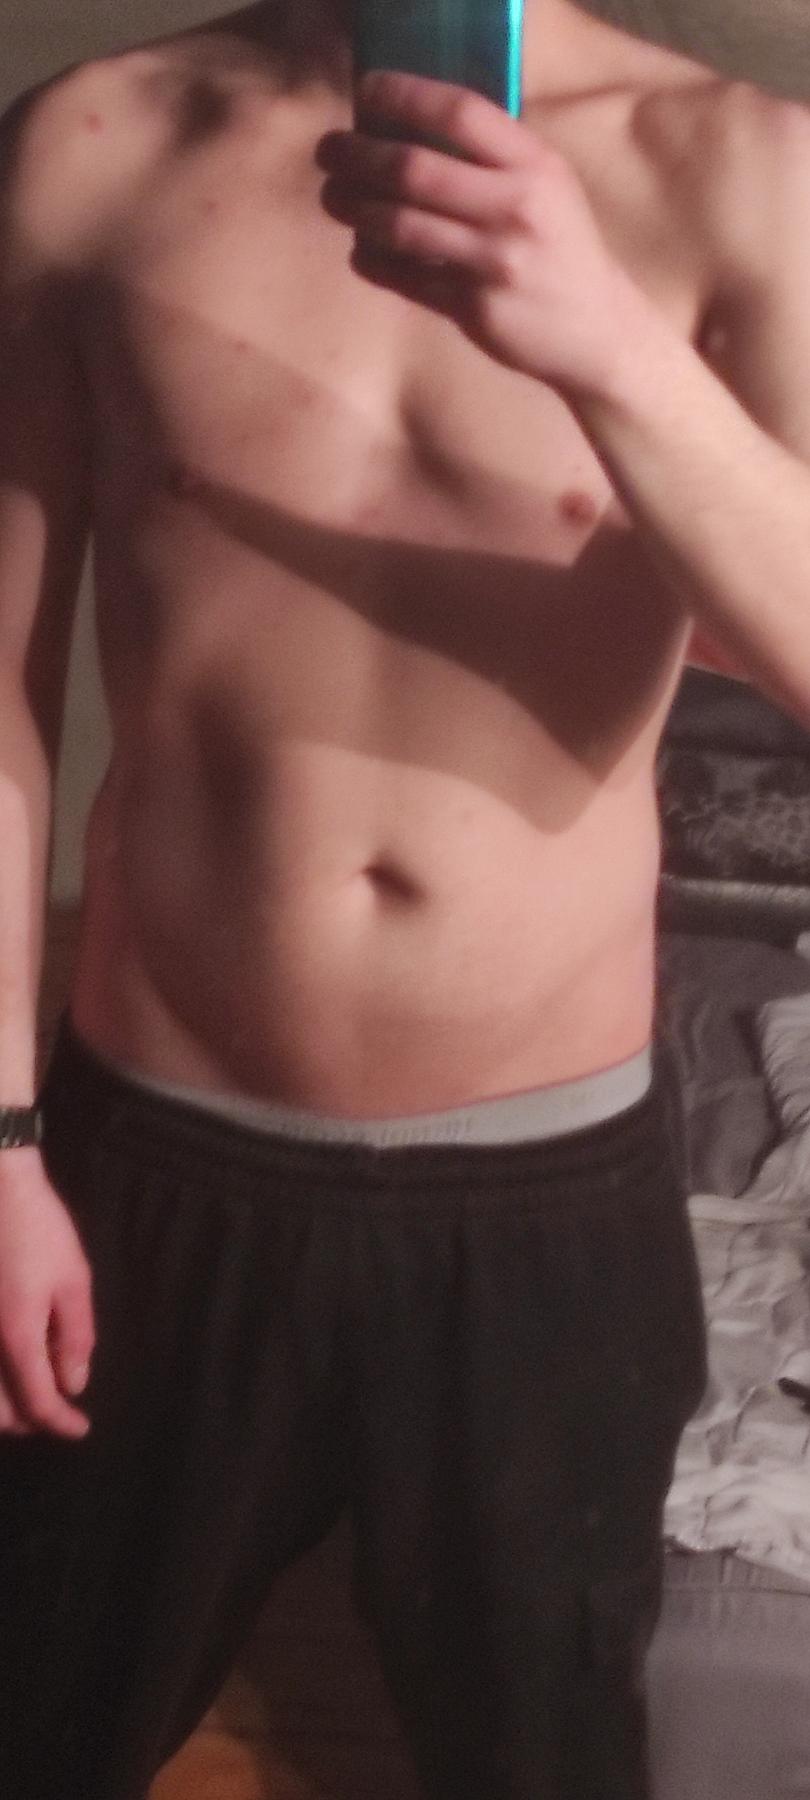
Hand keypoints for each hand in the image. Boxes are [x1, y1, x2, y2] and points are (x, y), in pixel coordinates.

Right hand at [0, 1149, 94, 1437]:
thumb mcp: (73, 1279)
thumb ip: (75, 1336)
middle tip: (58, 1411)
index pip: (38, 1403)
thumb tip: (75, 1384)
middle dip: (30, 1421)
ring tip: (34, 1392)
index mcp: (15, 1336)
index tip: (81, 1429)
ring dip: (5, 1408)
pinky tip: (9, 1364)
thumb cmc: (37, 1228)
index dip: (61, 1423)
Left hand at [317, 71, 646, 399]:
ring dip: (354, 207)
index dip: (403, 96)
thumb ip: (495, 156)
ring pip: (400, 225)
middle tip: (327, 152)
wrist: (597, 330)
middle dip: (357, 155)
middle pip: (414, 169)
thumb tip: (411, 124)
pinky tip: (361, 249)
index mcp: (535, 165)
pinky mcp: (473, 309)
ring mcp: (493, 263)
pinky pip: (404, 277)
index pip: (460, 111)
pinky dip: (371, 259)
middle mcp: (516, 209)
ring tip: (334, 197)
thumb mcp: (548, 185)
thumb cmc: (561, 248)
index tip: (365, 93)